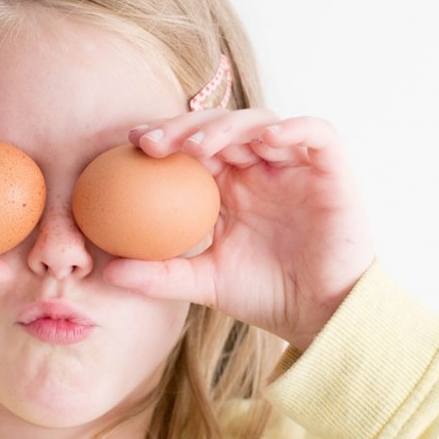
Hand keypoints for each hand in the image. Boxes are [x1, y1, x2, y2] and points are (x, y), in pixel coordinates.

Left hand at [104, 109, 373, 350]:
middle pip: (220, 126)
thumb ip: (159, 274)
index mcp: (229, 185)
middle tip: (153, 142)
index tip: (131, 144)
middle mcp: (260, 167)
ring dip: (227, 126)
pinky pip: (316, 133)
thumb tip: (106, 273)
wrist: (322, 316)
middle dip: (184, 126)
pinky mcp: (332, 168)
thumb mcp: (204, 283)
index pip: (193, 146)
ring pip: (260, 122)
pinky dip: (293, 129)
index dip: (164, 136)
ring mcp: (295, 164)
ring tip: (199, 146)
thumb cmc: (266, 296)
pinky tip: (265, 140)